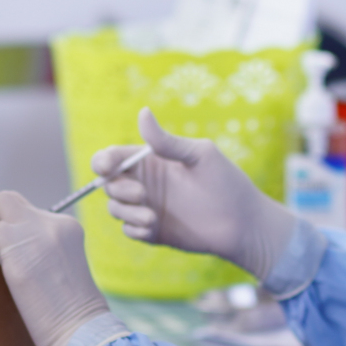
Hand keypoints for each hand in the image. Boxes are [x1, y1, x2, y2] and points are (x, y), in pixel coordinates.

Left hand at [0, 191, 112, 345]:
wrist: (80, 328)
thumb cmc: (68, 306)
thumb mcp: (62, 260)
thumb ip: (40, 242)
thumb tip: (9, 236)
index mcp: (67, 225)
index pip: (26, 209)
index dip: (14, 227)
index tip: (20, 252)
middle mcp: (52, 221)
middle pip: (7, 200)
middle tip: (6, 253)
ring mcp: (35, 231)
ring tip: (16, 270)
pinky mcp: (18, 246)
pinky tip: (13, 275)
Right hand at [96, 107, 297, 281]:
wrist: (243, 222)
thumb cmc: (226, 182)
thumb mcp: (199, 155)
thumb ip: (167, 141)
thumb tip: (143, 112)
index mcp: (151, 161)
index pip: (113, 157)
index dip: (102, 160)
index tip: (106, 167)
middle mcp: (144, 184)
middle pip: (109, 184)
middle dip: (117, 188)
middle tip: (141, 193)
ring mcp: (147, 208)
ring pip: (115, 209)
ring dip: (126, 212)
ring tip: (151, 217)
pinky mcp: (152, 232)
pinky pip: (129, 231)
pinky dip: (134, 229)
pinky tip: (151, 228)